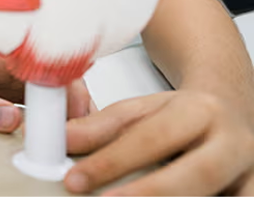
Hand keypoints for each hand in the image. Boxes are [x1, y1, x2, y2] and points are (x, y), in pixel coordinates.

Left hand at [0, 38, 91, 131]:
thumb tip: (11, 119)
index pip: (47, 63)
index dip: (70, 90)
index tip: (74, 122)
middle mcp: (1, 58)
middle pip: (55, 78)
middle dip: (74, 106)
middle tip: (79, 139)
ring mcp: (1, 74)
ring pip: (48, 93)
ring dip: (62, 115)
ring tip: (70, 142)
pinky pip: (33, 104)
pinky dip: (46, 121)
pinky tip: (47, 139)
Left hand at [64, 90, 253, 195]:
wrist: (233, 114)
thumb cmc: (183, 116)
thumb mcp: (142, 110)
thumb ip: (101, 125)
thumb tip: (64, 139)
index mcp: (200, 111)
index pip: (152, 137)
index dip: (111, 161)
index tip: (74, 179)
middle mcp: (234, 144)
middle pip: (197, 175)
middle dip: (149, 194)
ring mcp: (252, 176)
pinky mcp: (253, 194)